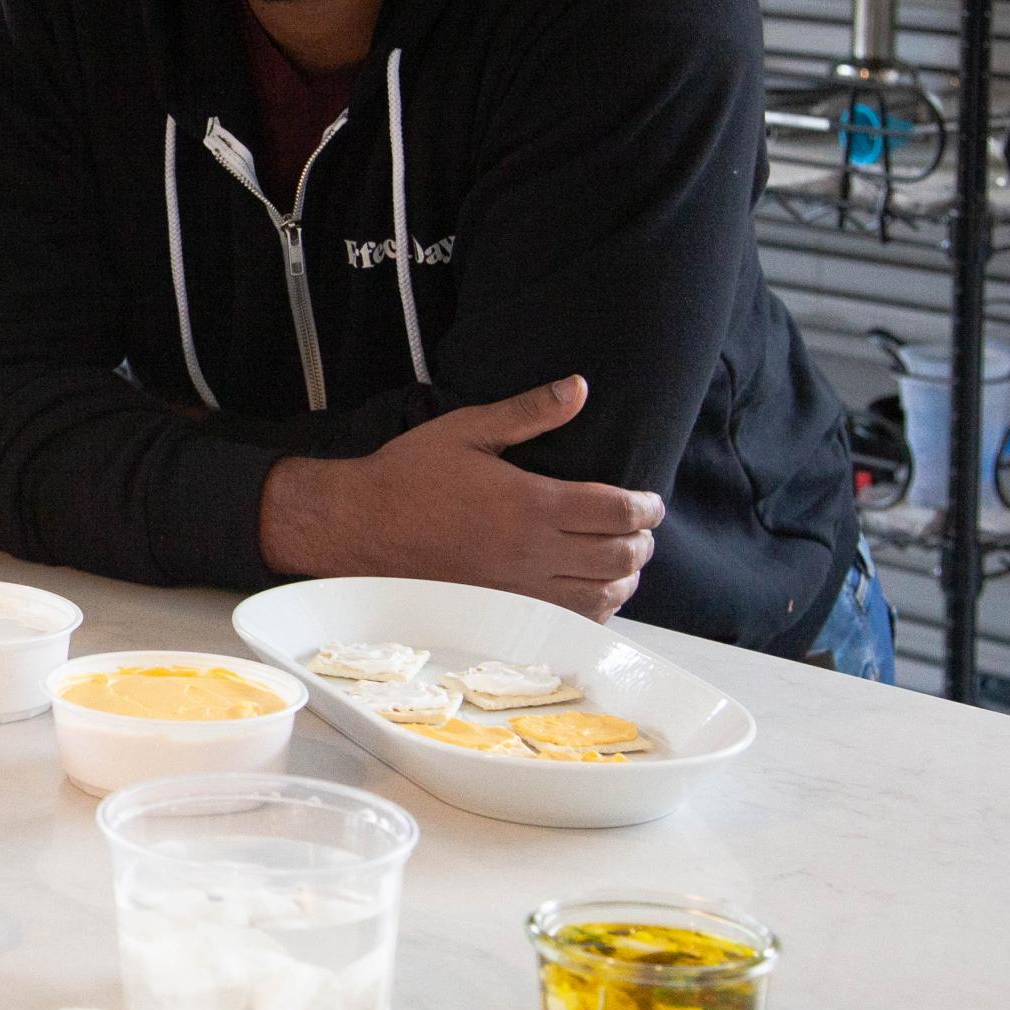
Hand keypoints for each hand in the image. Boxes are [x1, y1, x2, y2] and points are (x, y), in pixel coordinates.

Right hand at [258, 376, 665, 619]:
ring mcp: (518, 589)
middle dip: (643, 543)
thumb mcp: (467, 430)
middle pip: (619, 557)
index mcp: (531, 504)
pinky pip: (565, 622)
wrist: (358, 526)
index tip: (651, 502)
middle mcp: (532, 552)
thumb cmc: (409, 476)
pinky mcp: (501, 612)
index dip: (647, 508)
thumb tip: (579, 387)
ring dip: (624, 580)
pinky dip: (592, 611)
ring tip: (624, 563)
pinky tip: (591, 594)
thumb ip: (529, 411)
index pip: (617, 512)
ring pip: (601, 597)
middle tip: (643, 530)